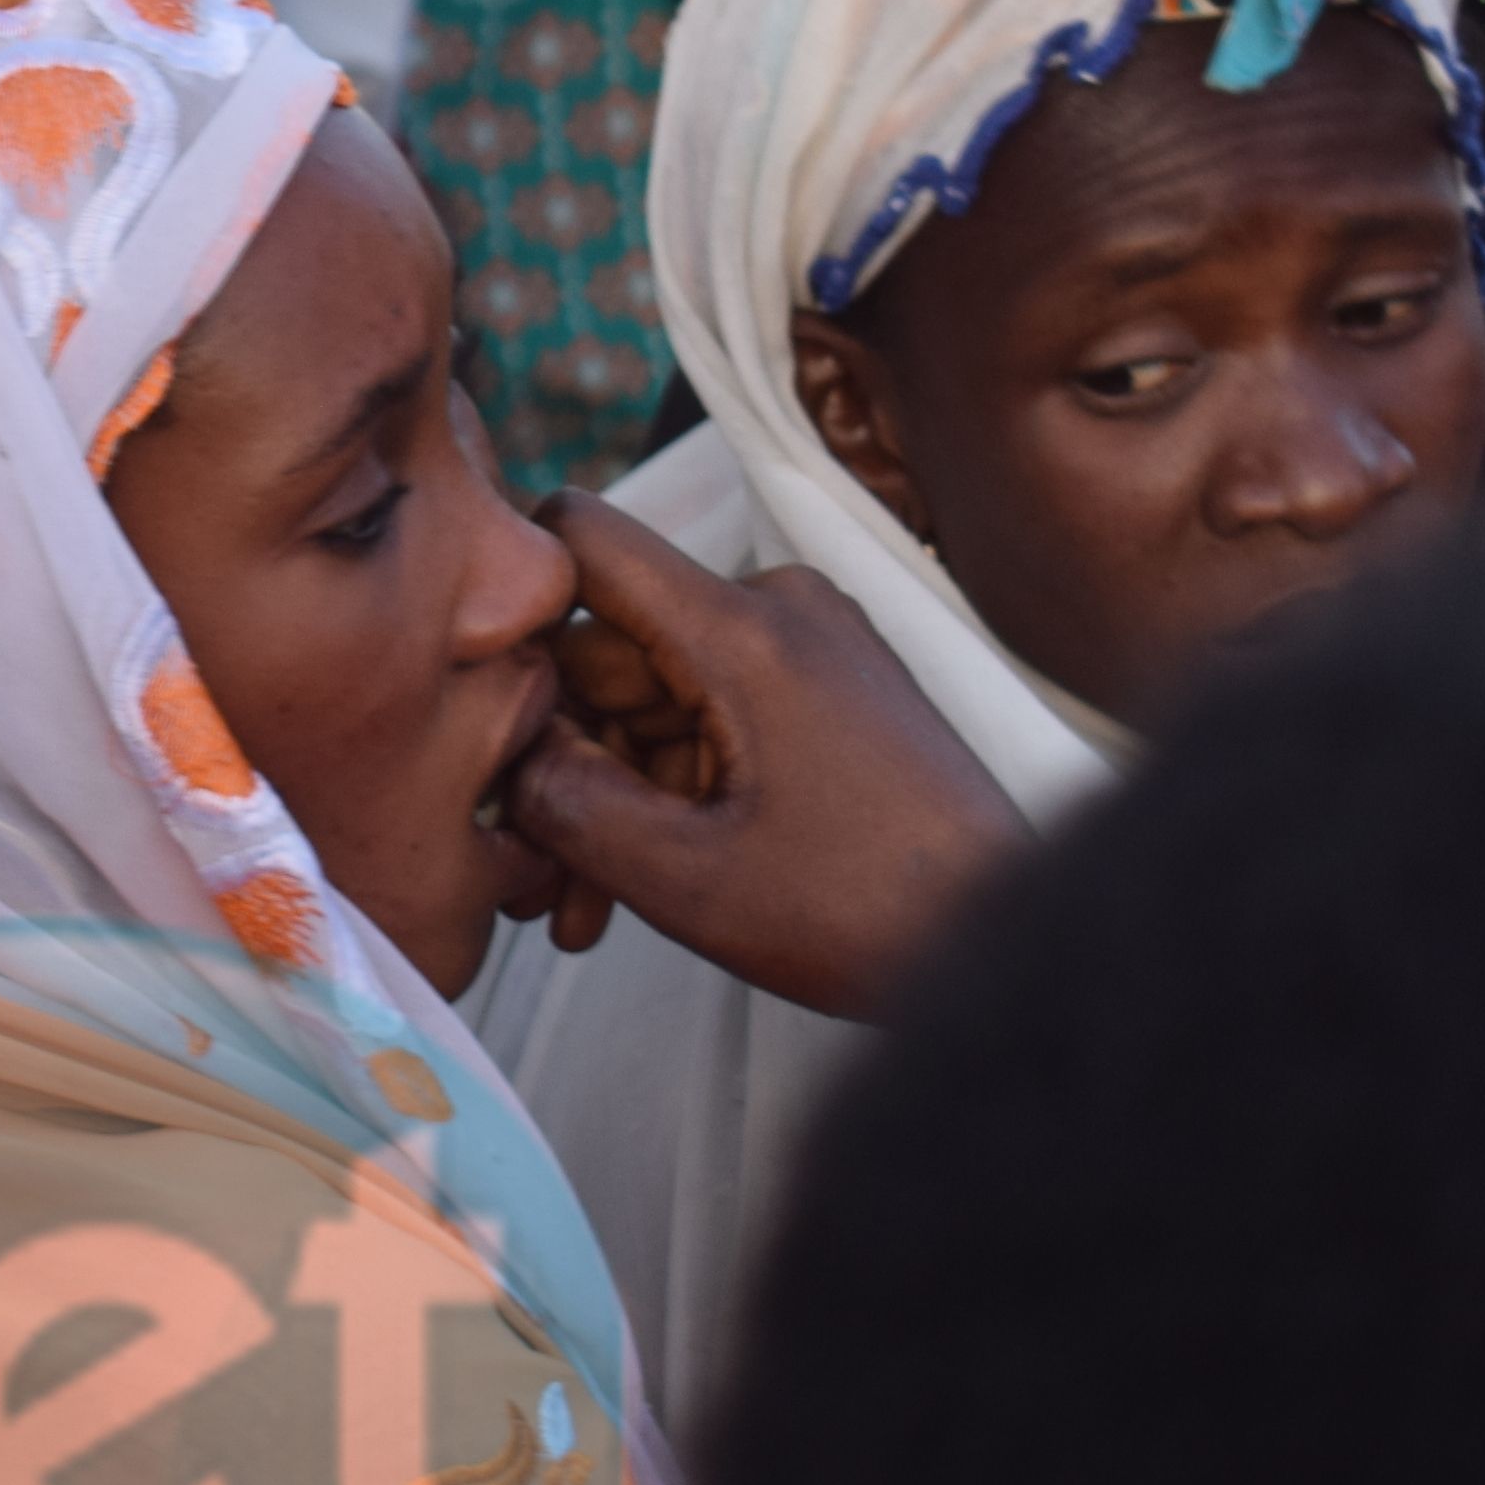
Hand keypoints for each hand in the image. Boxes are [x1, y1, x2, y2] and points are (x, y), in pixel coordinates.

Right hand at [488, 492, 1029, 1022]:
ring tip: (580, 908)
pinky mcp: (830, 692)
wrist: (1010, 946)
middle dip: (559, 757)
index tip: (474, 697)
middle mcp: (779, 610)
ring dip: (610, 793)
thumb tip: (503, 755)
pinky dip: (669, 791)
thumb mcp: (682, 876)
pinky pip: (711, 720)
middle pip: (611, 647)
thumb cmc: (866, 912)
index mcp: (743, 629)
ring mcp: (810, 650)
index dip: (511, 601)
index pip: (582, 538)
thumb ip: (564, 803)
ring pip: (654, 699)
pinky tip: (634, 885)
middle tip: (527, 873)